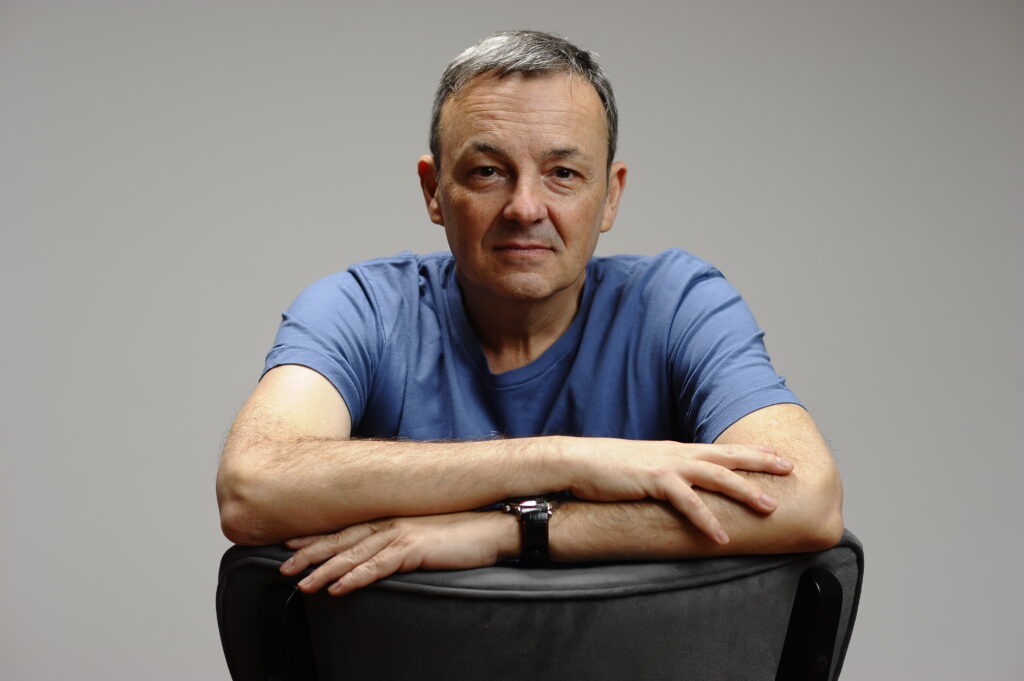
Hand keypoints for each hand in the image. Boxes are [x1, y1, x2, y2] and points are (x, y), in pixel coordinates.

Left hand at [278, 511, 513, 595]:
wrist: (493, 528)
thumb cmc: (463, 534)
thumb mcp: (425, 536)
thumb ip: (402, 543)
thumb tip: (384, 557)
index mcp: (392, 518)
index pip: (347, 529)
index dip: (317, 538)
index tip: (291, 546)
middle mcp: (391, 521)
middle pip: (342, 539)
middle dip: (310, 553)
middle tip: (283, 566)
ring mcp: (402, 533)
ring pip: (353, 553)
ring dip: (324, 569)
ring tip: (301, 584)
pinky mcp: (414, 548)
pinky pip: (378, 566)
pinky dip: (355, 578)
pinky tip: (337, 589)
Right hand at [564, 439, 793, 544]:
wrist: (580, 461)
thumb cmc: (608, 469)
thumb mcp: (645, 469)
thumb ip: (666, 477)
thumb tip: (680, 490)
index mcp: (676, 451)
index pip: (721, 449)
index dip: (750, 450)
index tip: (776, 453)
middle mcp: (677, 454)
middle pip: (728, 456)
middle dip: (761, 461)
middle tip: (791, 468)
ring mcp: (668, 465)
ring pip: (717, 476)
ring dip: (745, 492)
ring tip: (770, 508)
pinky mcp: (655, 480)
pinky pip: (688, 502)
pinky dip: (707, 520)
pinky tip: (721, 537)